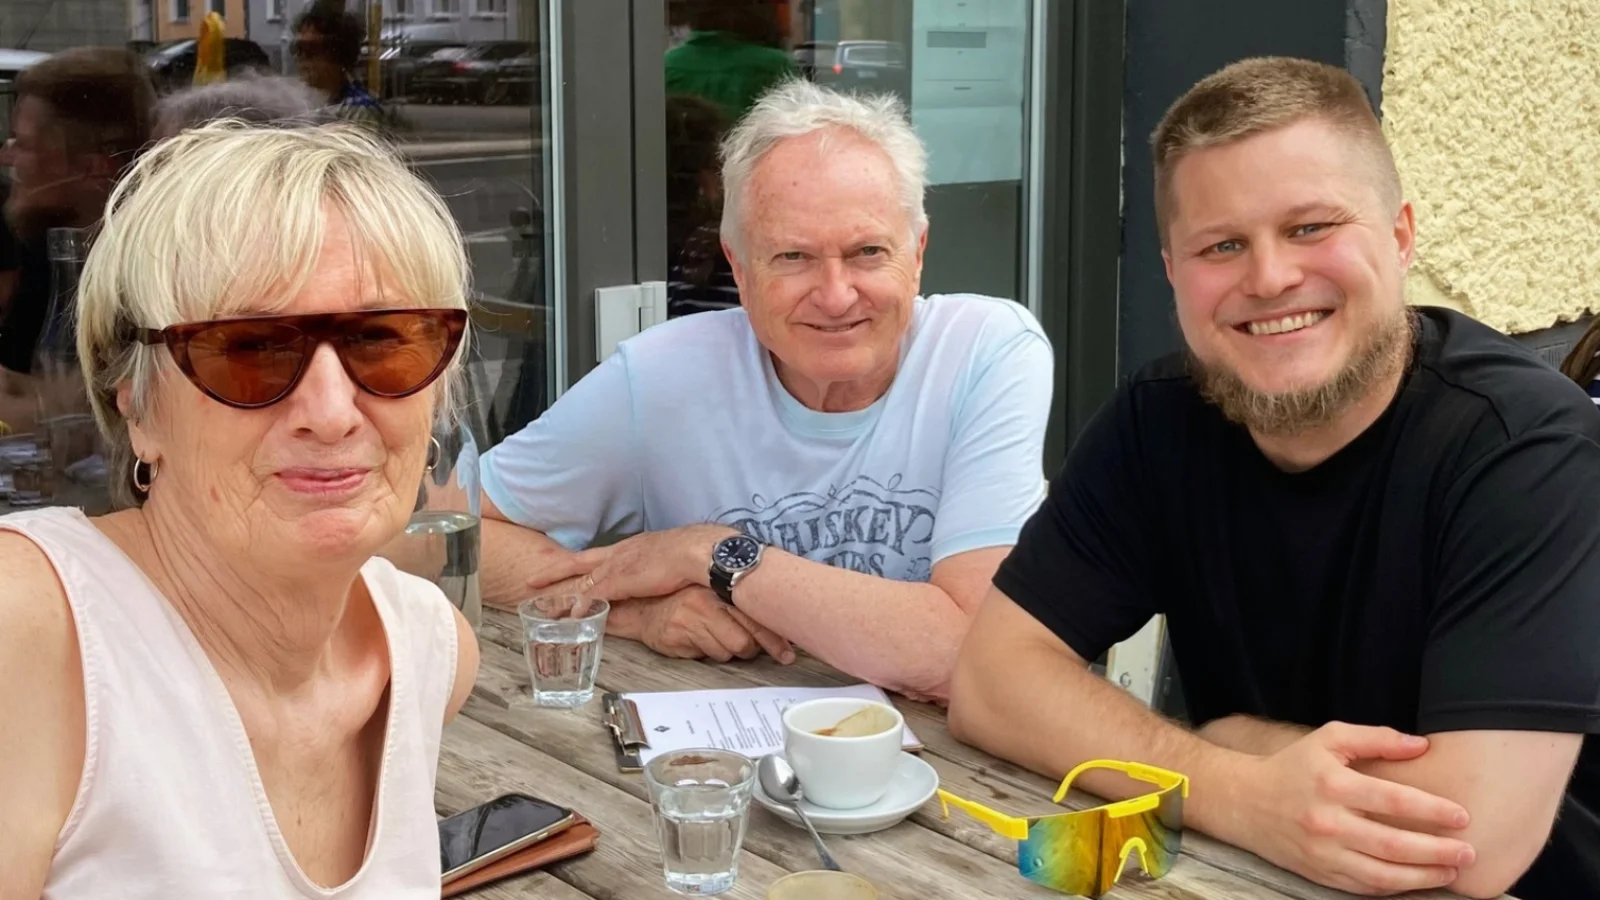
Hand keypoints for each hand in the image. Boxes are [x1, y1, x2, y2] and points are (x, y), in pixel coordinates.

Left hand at [529, 525, 734, 601]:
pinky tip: (571, 616)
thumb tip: (657, 578)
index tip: (561, 566)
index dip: (578, 562)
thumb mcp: (669, 560)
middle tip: (531, 581)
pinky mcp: (623, 580)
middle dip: (554, 571)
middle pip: (579, 562)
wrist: (702, 550)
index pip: (597, 554)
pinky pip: (595, 594)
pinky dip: (582, 604)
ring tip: (543, 607)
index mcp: (631, 547)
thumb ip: (656, 569)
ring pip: (582, 580)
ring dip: (563, 595)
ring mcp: (619, 566)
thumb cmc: (694, 554)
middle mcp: (620, 553)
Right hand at [627, 587, 794, 662]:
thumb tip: (777, 631)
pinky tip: (695, 640)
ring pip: (728, 651)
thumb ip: (742, 607)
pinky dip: (705, 653)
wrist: (643, 606)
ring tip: (711, 636)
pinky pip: (706, 655)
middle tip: (744, 646)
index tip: (786, 653)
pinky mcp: (678, 633)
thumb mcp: (716, 596)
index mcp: (722, 586)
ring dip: (725, 650)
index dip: (775, 640)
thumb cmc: (685, 602)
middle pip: (745, 640)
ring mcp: (691, 617)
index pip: (757, 616)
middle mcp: (708, 599)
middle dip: (749, 649)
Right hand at [1236, 722, 1474, 895]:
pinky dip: (1396, 888)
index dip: (1431, 810)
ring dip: (1424, 877)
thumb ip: (1375, 739)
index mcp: (1333, 785)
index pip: (1392, 801)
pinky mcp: (1319, 874)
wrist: (1244, 802)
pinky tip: (1418, 880)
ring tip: (1453, 871)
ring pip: (1383, 874)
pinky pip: (1365, 887)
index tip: (1462, 815)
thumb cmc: (1293, 766)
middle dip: (1437, 851)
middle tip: (1469, 852)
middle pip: (1393, 844)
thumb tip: (1421, 745)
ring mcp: (1323, 853)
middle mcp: (1327, 822)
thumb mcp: (1329, 739)